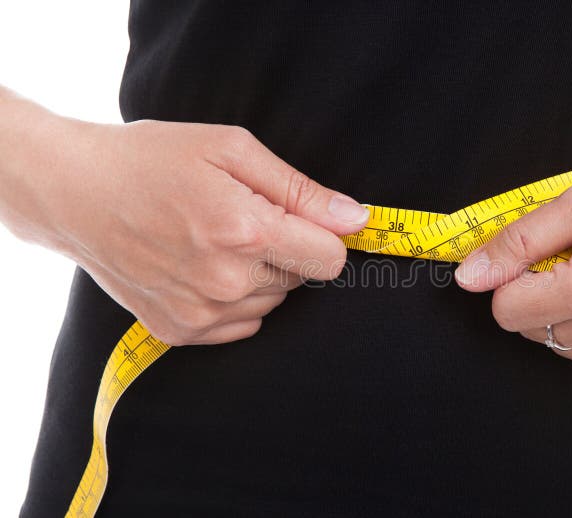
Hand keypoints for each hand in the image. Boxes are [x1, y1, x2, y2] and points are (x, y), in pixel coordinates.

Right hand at [0, 101, 367, 344]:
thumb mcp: (231, 149)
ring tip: (215, 240)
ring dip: (260, 275)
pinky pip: (243, 324)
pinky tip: (203, 267)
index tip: (304, 218)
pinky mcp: (180, 331)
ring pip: (273, 302)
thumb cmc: (153, 159)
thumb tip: (356, 219)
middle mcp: (226, 281)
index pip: (330, 259)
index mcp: (244, 231)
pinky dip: (235, 299)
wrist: (75, 192)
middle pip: (302, 280)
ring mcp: (200, 312)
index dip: (323, 235)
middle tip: (241, 219)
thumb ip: (301, 189)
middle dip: (286, 249)